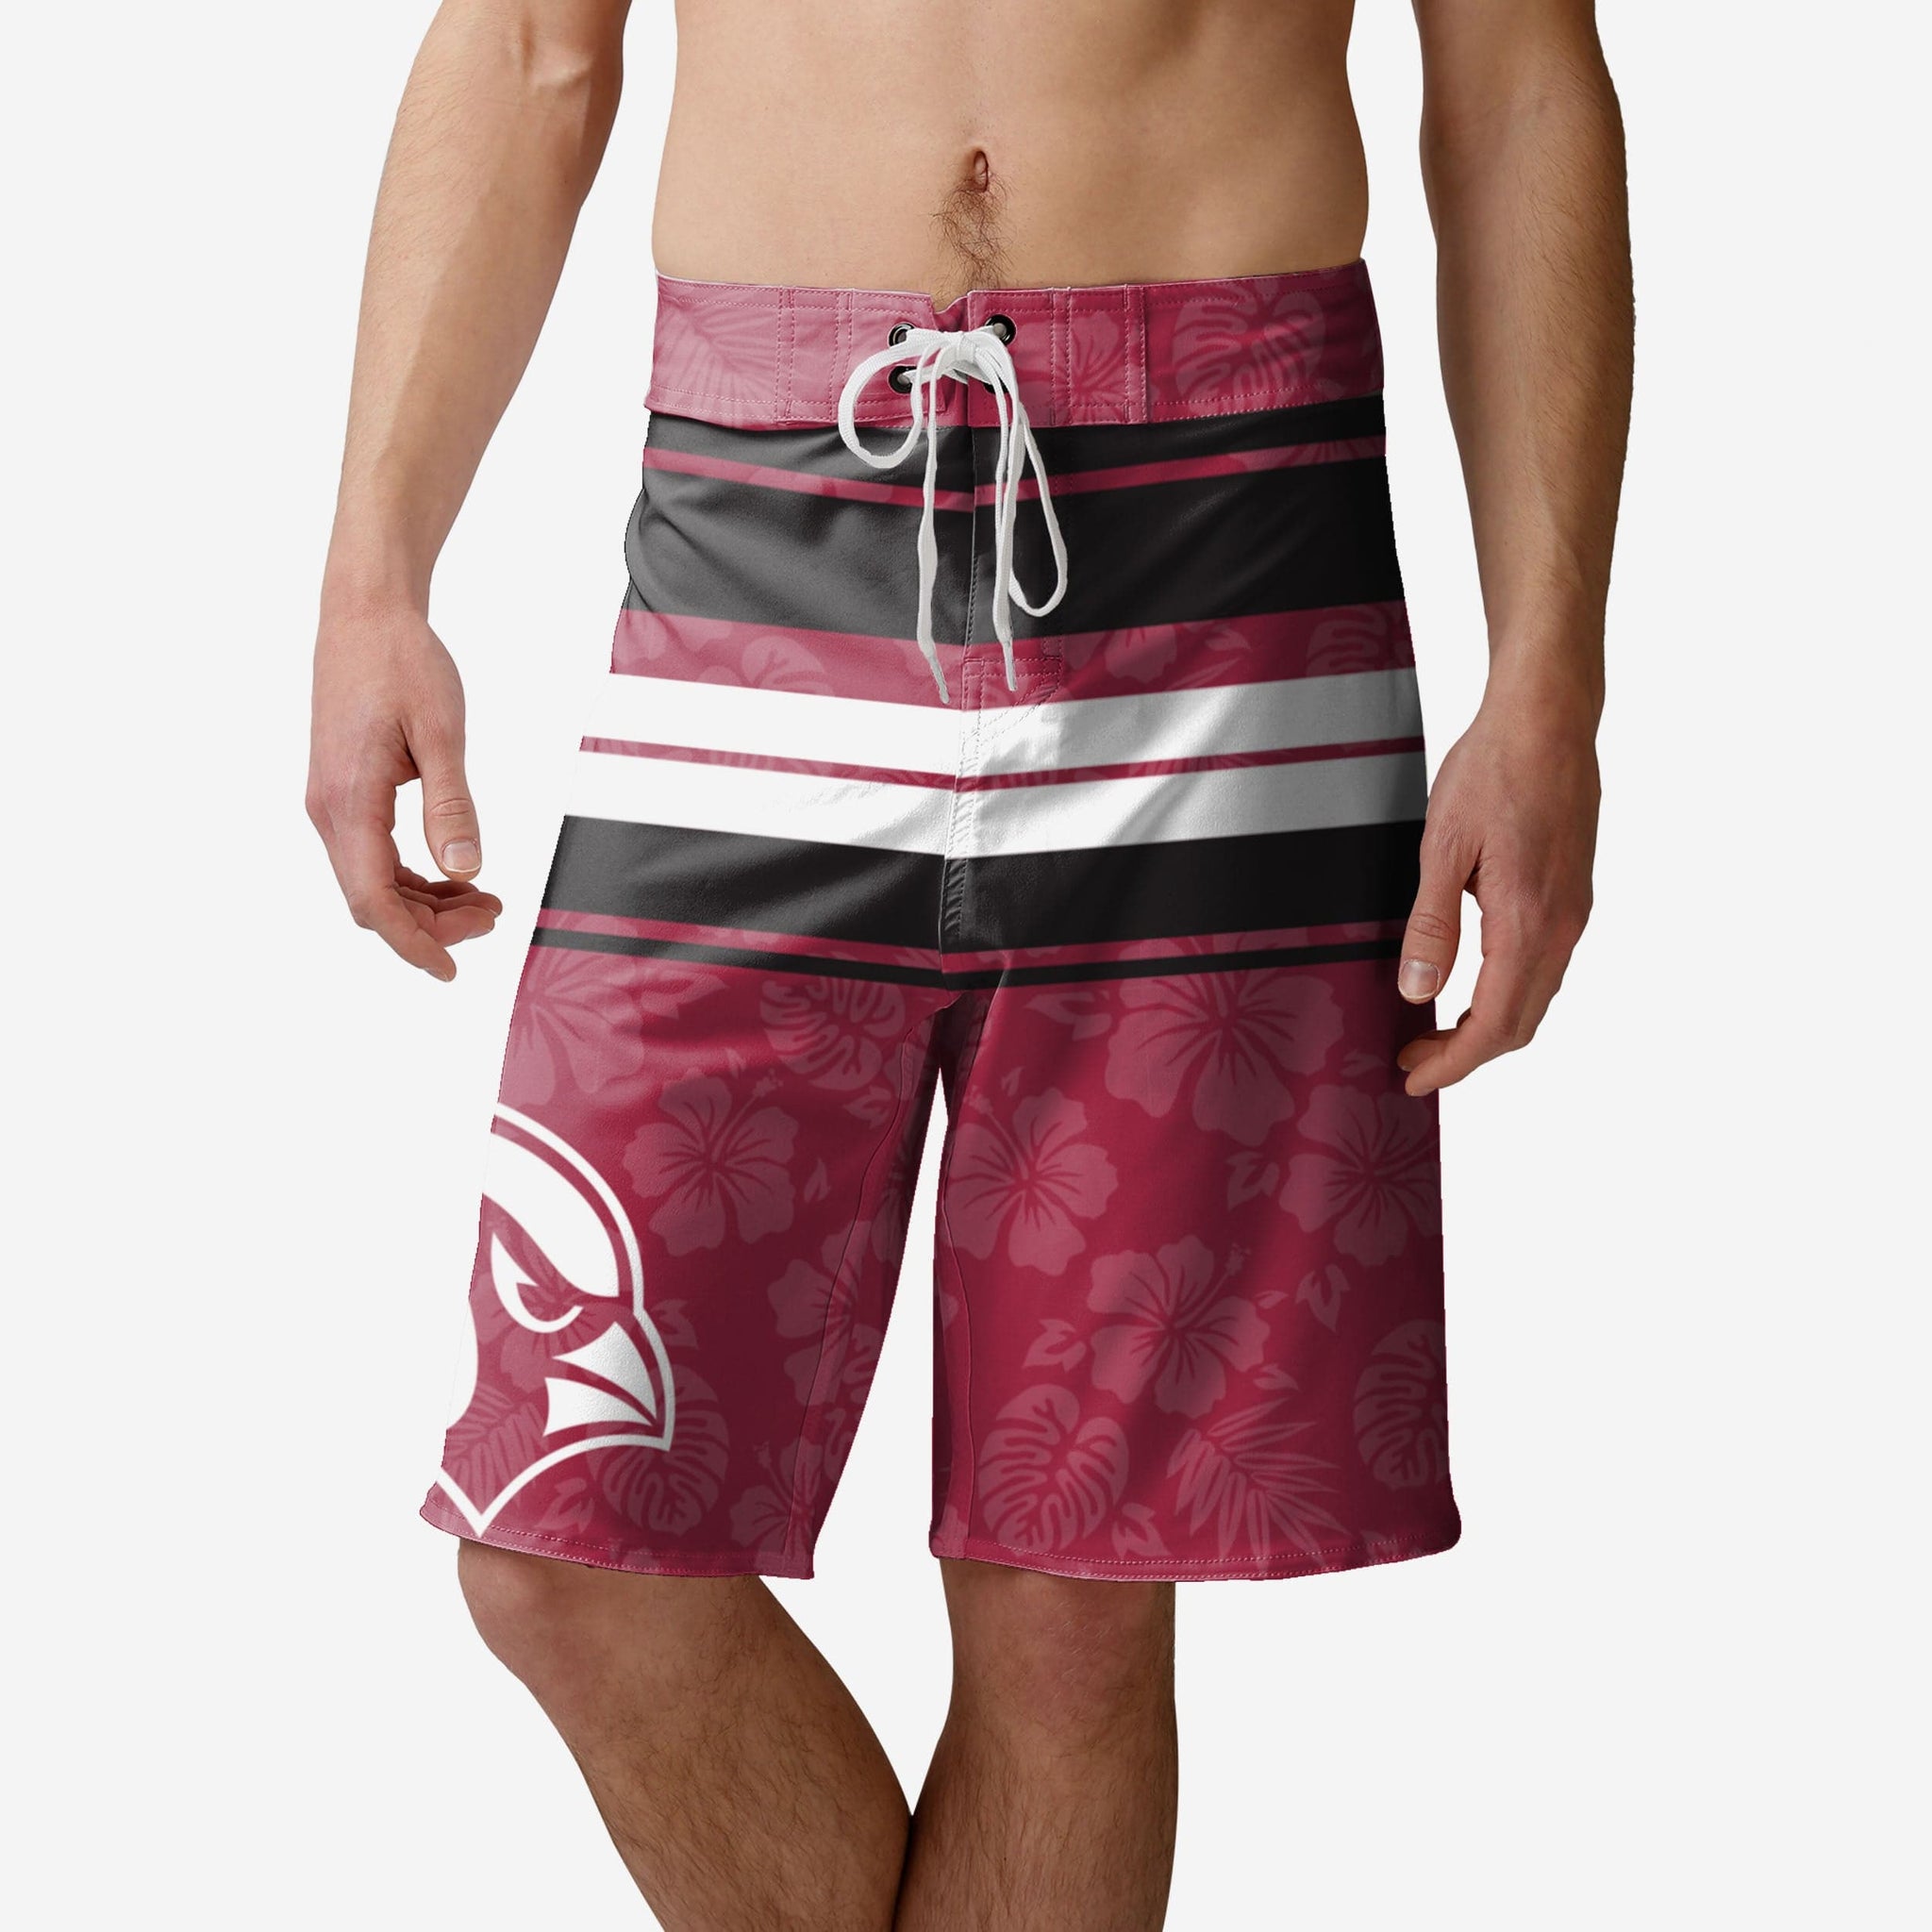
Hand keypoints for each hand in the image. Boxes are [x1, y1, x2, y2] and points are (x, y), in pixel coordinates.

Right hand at [307, 605, 501, 977]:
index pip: (373, 901)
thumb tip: (466, 870)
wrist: (364, 614)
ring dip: (424, 902)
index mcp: (349, 802)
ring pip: (372, 882)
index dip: (413, 944)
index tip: (453, 970)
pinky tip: (453, 874)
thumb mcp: (439, 733)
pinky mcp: (343, 792)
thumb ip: (452, 806)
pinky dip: (411, 876)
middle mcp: (329, 811)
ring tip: (484, 900)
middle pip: (373, 901)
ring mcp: (332, 803)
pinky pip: (372, 856)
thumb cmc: (402, 663)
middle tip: (494, 915)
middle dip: (432, 924)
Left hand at [1395, 684, 1598, 1096]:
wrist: (1549, 717)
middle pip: (1521, 1022)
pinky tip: (1469, 982)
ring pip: (1535, 996)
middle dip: (1466, 1053)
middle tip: (1412, 1059)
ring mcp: (1573, 911)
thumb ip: (1431, 926)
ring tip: (1432, 1029)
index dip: (1455, 1064)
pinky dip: (1506, 992)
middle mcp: (1562, 925)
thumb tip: (1417, 991)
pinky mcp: (1572, 893)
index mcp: (1528, 921)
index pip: (1496, 1024)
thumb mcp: (1442, 848)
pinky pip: (1543, 965)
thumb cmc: (1494, 769)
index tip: (1414, 1079)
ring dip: (1487, 1024)